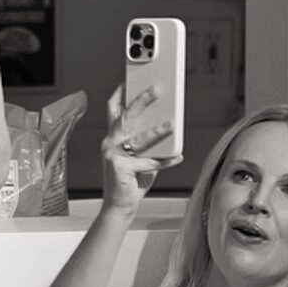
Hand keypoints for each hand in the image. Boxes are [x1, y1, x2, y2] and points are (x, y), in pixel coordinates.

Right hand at [101, 85, 180, 213]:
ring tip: (171, 124)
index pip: (113, 110)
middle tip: (157, 89)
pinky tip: (177, 157)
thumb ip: (148, 142)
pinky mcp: (119, 168)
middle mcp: (109, 143)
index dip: (120, 94)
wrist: (119, 206)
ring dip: (156, 130)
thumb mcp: (140, 156)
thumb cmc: (131, 180)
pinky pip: (147, 162)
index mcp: (112, 137)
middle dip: (141, 100)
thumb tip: (168, 123)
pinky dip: (164, 160)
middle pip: (125, 116)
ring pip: (137, 138)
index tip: (130, 80)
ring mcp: (112, 155)